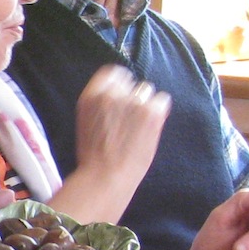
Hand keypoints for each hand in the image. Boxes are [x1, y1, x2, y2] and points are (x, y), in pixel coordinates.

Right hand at [74, 66, 167, 191]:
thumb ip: (100, 103)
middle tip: (130, 118)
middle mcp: (111, 93)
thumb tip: (119, 92)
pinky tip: (151, 126)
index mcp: (91, 96)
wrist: (107, 177)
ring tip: (139, 126)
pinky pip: (162, 99)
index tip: (123, 95)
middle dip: (133, 96)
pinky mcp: (151, 111)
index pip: (112, 73)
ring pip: (147, 90)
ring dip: (146, 104)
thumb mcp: (86, 122)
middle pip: (131, 81)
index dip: (120, 84)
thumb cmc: (95, 156)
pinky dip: (159, 111)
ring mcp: (132, 101)